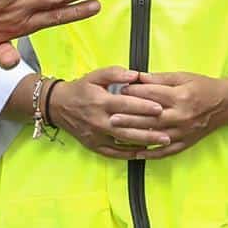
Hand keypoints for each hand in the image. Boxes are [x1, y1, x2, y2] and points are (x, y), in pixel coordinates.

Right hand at [52, 66, 173, 158]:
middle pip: (127, 127)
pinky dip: (129, 153)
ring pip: (123, 141)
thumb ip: (115, 73)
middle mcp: (98, 120)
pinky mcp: (94, 145)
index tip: (160, 108)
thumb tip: (135, 75)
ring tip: (162, 142)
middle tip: (168, 131)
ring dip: (143, 143)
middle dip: (149, 130)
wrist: (58, 106)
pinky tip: (144, 151)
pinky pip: (113, 152)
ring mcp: (96, 135)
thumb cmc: (81, 89)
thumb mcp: (95, 75)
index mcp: (100, 102)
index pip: (125, 105)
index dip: (143, 107)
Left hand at [117, 71, 227, 158]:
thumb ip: (161, 79)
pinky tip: (135, 153)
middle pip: (149, 118)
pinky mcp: (185, 143)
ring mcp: (183, 132)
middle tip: (110, 116)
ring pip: (154, 136)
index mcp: (180, 97)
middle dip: (128, 117)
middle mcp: (181, 116)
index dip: (135, 92)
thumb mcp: (184, 77)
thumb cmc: (204, 87)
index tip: (120, 90)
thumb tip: (139, 78)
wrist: (226, 103)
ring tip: (117, 133)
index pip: (152, 95)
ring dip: (134, 135)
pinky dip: (149, 153)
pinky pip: (164, 151)